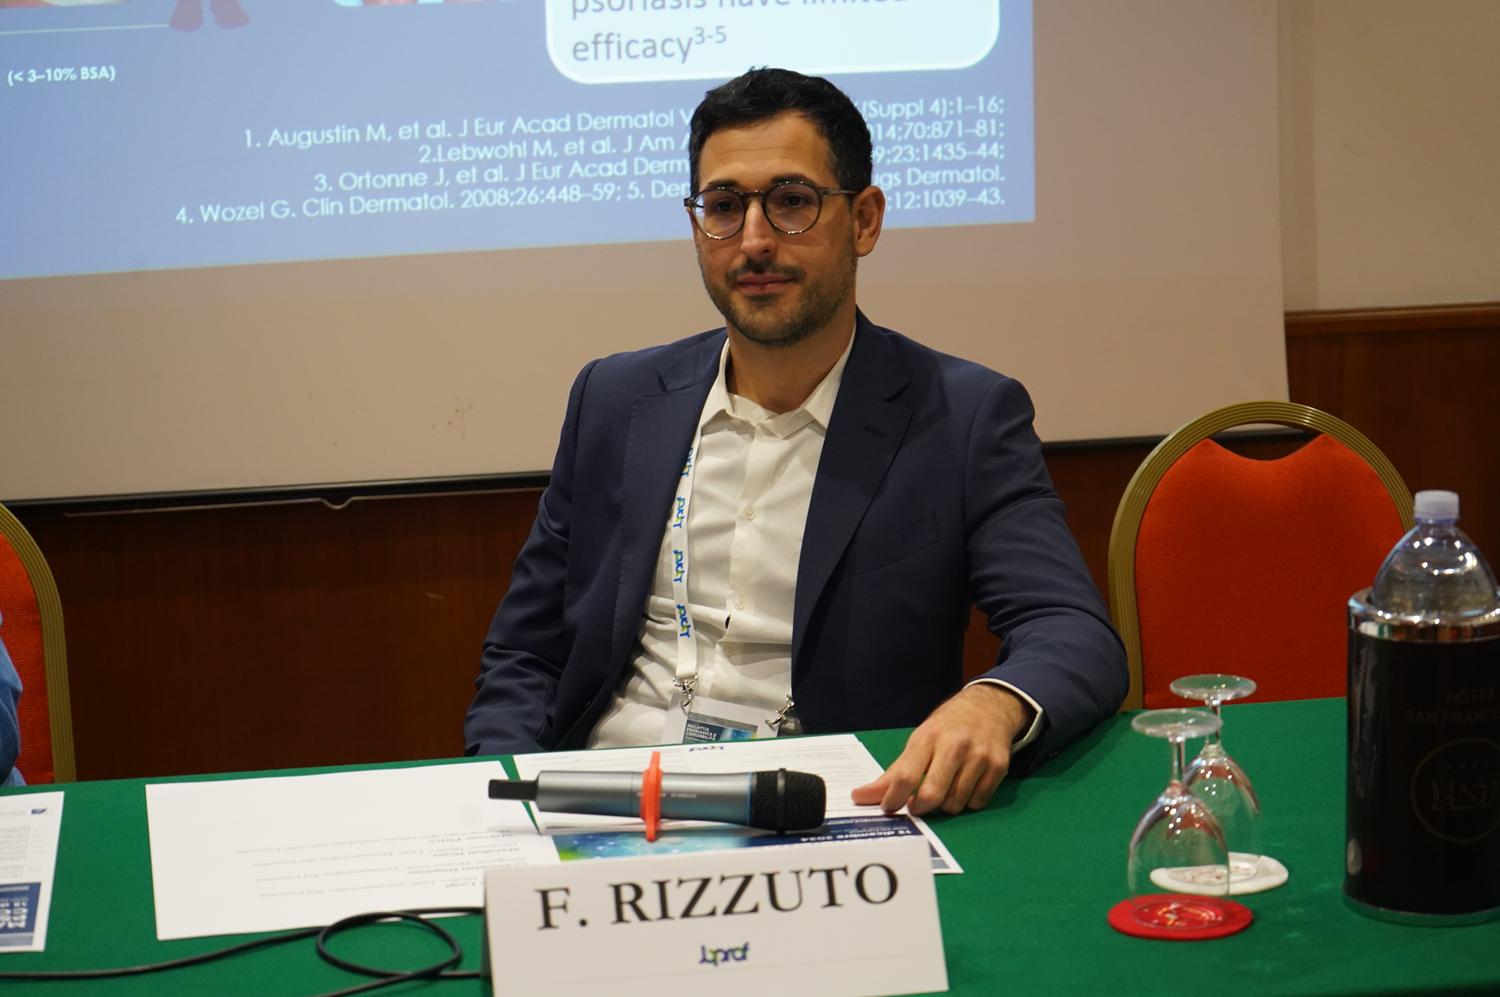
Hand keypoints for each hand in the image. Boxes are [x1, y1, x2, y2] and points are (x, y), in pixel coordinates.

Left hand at [850, 683, 1034, 815]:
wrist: (988, 707)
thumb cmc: (946, 728)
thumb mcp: (918, 742)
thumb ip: (892, 774)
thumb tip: (859, 797)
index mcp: (928, 737)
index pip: (905, 776)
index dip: (893, 799)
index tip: (889, 808)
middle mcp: (954, 745)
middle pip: (932, 794)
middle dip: (920, 808)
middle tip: (917, 805)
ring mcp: (979, 756)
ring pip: (955, 804)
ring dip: (945, 806)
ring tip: (944, 789)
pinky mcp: (999, 766)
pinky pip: (977, 804)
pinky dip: (967, 803)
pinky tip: (964, 786)